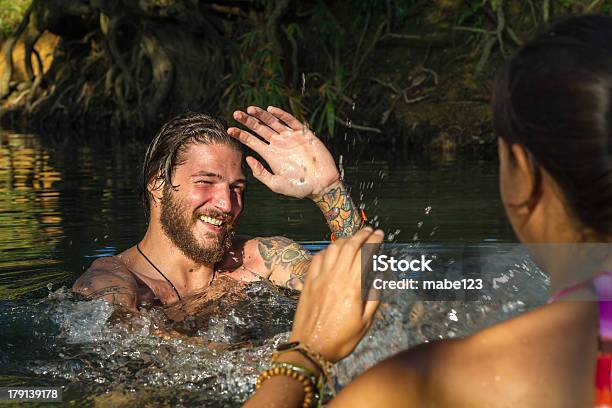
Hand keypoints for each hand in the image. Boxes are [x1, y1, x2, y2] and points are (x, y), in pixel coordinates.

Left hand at [227, 106, 339, 198]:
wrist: (321, 185)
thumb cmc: (299, 188)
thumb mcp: (276, 184)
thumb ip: (261, 173)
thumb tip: (248, 159)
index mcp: (270, 155)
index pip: (251, 141)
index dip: (240, 134)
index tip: (229, 129)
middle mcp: (278, 144)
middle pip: (259, 129)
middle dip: (247, 121)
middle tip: (236, 113)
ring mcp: (290, 138)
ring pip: (272, 122)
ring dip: (261, 115)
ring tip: (249, 109)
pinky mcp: (304, 134)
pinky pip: (291, 121)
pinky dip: (281, 114)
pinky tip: (271, 110)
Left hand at [289, 227, 383, 362]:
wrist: (310, 347)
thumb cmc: (341, 339)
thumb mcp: (365, 323)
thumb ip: (374, 298)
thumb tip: (379, 277)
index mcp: (353, 287)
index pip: (364, 254)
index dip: (373, 241)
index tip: (380, 234)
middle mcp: (336, 277)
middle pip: (349, 246)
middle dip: (361, 235)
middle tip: (370, 230)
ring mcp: (320, 278)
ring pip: (333, 249)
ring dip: (345, 239)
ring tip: (354, 237)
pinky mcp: (308, 282)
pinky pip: (318, 258)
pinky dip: (327, 249)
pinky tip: (333, 250)